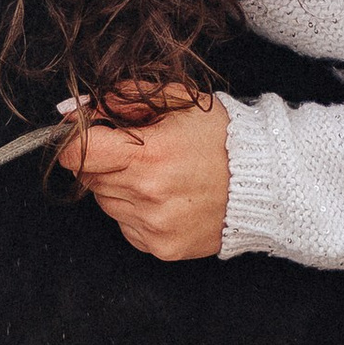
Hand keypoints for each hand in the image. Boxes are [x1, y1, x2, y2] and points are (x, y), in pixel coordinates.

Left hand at [55, 86, 229, 261]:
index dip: (76, 141)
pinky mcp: (161, 247)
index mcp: (148, 154)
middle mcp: (148, 194)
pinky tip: (166, 198)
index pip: (77, 153)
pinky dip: (136, 212)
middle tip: (138, 153)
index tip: (89, 136)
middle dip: (105, 162)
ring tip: (158, 176)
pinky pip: (125, 226)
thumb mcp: (179, 100)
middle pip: (90, 177)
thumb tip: (84, 106)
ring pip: (105, 202)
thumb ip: (125, 97)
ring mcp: (154, 224)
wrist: (267, 183)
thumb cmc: (224, 138)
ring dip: (120, 187)